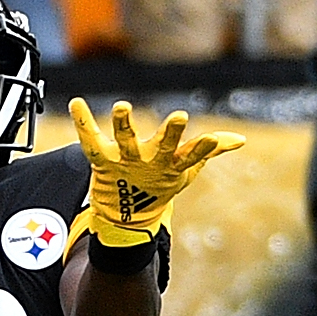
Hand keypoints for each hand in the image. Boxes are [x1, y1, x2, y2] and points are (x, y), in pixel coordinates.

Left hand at [68, 96, 244, 246]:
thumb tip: (241, 140)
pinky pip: (90, 139)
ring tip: (123, 106)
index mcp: (172, 164)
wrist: (125, 213)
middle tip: (180, 117)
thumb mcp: (186, 169)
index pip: (192, 155)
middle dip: (172, 132)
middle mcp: (150, 161)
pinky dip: (83, 121)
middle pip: (162, 145)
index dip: (204, 148)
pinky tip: (76, 102)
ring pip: (126, 140)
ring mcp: (125, 160)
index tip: (214, 138)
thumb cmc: (159, 183)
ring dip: (125, 123)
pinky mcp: (101, 160)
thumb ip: (210, 150)